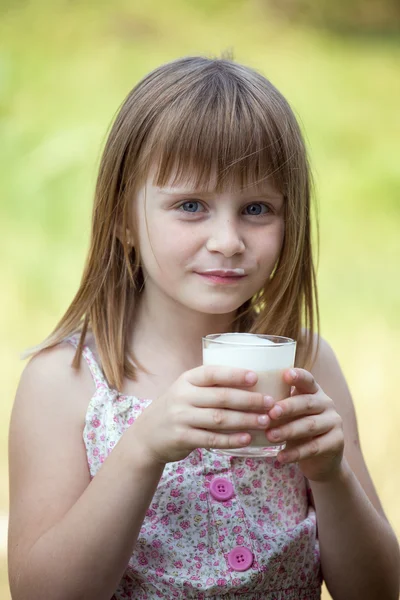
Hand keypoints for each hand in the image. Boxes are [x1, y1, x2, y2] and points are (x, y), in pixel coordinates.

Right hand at [132, 366, 271, 464]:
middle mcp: (182, 396)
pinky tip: (247, 439)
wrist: (147, 435)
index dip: (234, 374)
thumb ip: (210, 386)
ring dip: (245, 420)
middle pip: (221, 397)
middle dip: (249, 400)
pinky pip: (211, 439)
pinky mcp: (182, 438)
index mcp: (186, 379)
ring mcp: (181, 417)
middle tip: (270, 403)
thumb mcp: (187, 391)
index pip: (212, 373)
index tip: (256, 377)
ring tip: (265, 421)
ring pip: (219, 418)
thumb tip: (252, 381)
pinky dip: (231, 439)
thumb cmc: (178, 409)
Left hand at [266, 368, 344, 481]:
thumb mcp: (290, 415)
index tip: (286, 373)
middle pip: (307, 403)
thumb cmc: (298, 428)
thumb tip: (251, 401)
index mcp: (314, 391)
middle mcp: (327, 403)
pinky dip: (295, 453)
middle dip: (288, 407)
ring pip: (309, 425)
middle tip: (271, 413)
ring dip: (288, 431)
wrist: (321, 459)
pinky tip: (280, 457)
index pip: (308, 380)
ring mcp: (334, 422)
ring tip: (270, 437)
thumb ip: (279, 406)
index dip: (298, 376)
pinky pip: (313, 447)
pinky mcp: (337, 442)